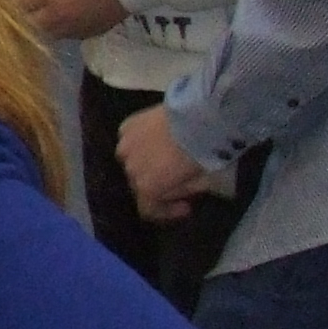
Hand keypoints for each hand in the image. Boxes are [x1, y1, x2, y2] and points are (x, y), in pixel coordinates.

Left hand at [11, 0, 127, 41]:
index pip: (16, 2)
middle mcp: (55, 14)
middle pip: (26, 21)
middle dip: (22, 14)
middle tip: (25, 4)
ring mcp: (70, 27)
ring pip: (44, 32)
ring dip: (38, 24)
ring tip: (41, 13)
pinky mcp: (86, 34)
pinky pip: (63, 36)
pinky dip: (57, 29)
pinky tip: (62, 18)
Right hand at [117, 101, 212, 224]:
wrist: (198, 117)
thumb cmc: (202, 153)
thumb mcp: (200, 183)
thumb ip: (184, 191)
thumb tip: (180, 191)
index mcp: (147, 187)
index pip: (148, 209)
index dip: (167, 211)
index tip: (187, 206)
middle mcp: (130, 170)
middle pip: (139, 184)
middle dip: (157, 184)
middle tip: (178, 177)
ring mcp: (125, 146)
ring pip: (132, 160)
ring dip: (146, 162)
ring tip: (165, 153)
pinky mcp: (126, 125)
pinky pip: (131, 140)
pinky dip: (141, 141)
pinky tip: (158, 135)